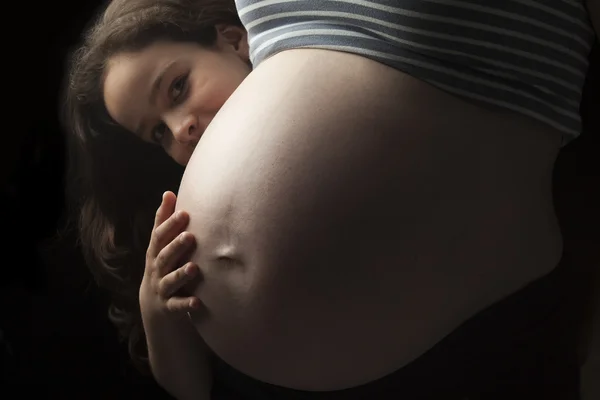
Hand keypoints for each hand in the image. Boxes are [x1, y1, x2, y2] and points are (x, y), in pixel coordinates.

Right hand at [140, 191, 200, 315]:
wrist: (154, 307)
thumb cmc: (162, 267)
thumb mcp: (161, 246)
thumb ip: (164, 221)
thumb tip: (168, 192)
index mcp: (156, 253)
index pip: (160, 237)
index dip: (170, 225)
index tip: (185, 213)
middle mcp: (157, 270)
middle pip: (165, 257)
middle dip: (176, 246)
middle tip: (190, 236)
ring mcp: (162, 289)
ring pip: (170, 281)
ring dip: (181, 274)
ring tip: (194, 268)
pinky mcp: (169, 308)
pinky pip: (177, 307)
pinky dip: (186, 305)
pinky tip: (197, 302)